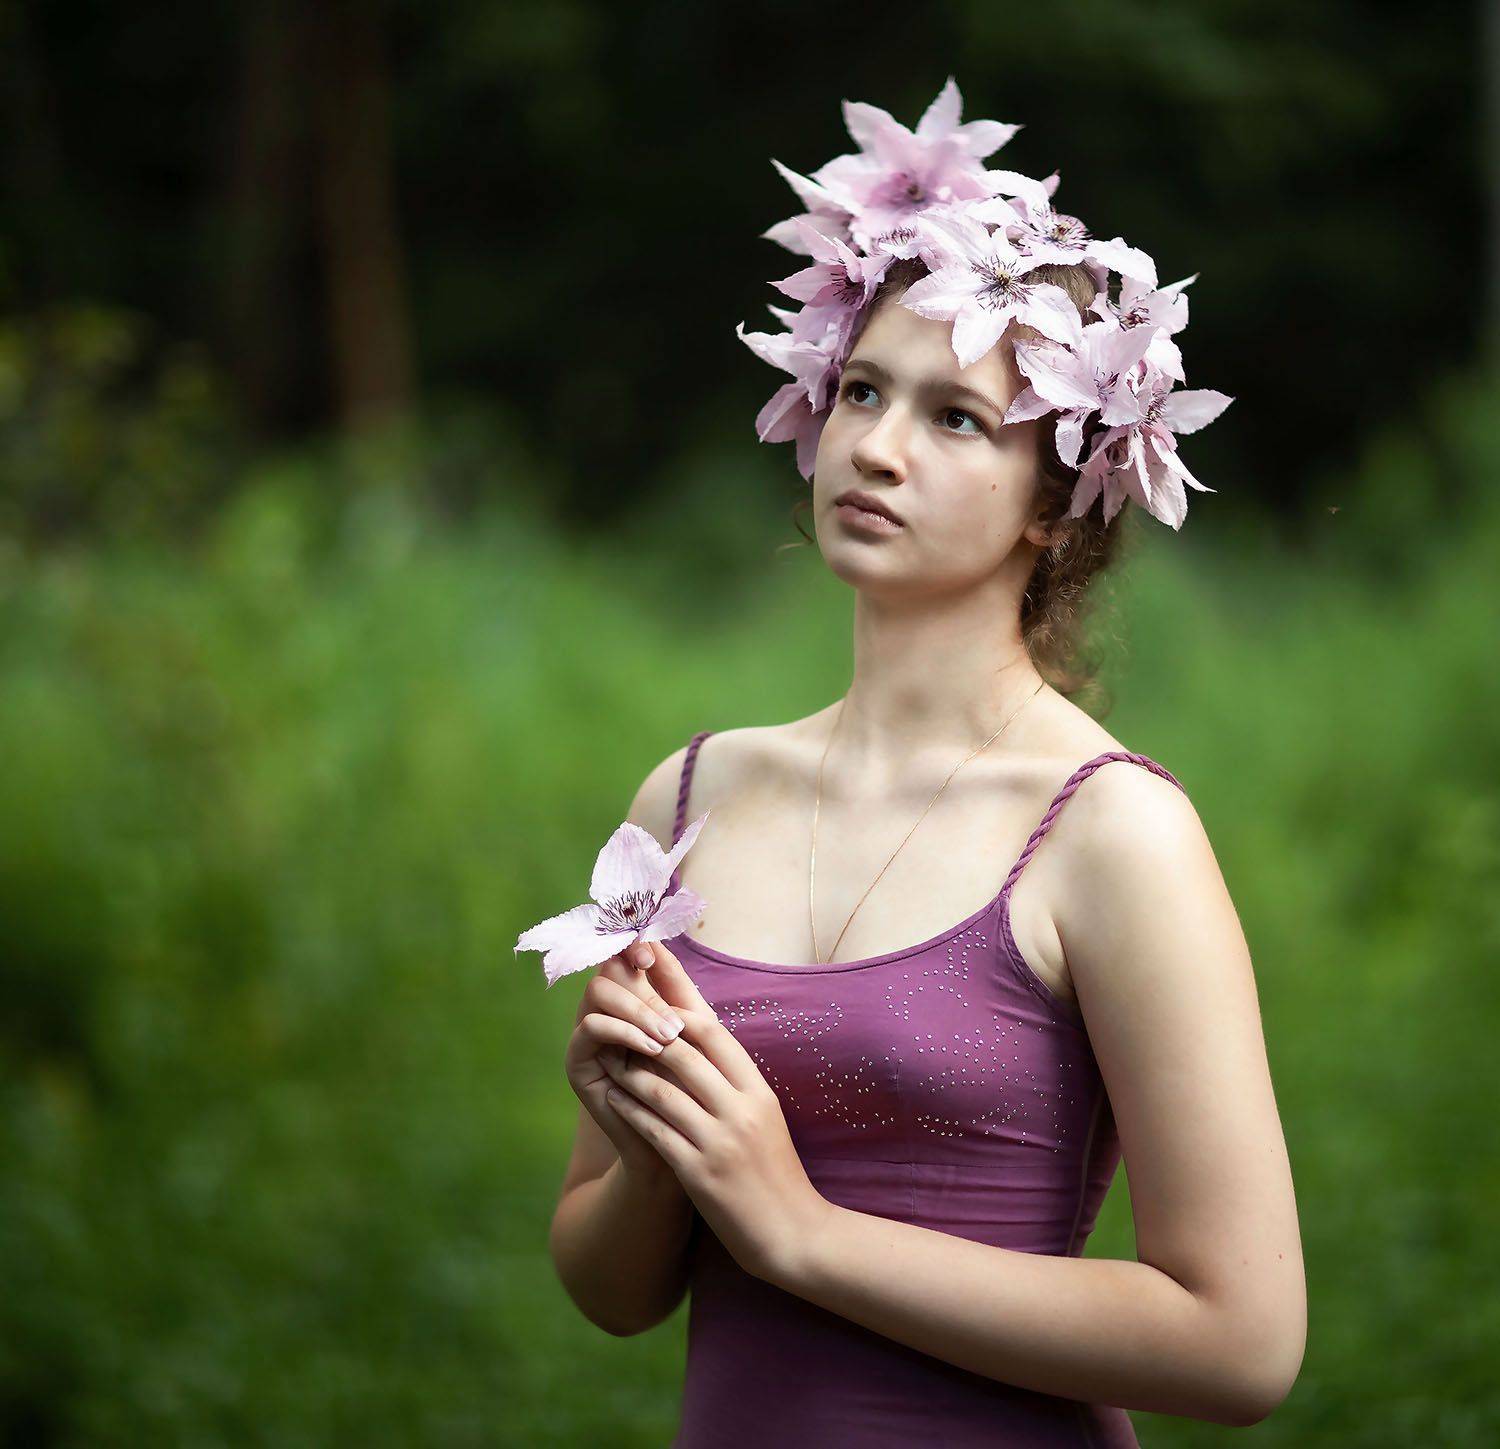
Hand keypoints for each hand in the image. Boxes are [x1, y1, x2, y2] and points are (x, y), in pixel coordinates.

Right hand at [564, 942, 695, 1185]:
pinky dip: (623, 1032)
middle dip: (643, 989)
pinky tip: (651, 1048)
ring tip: (669, 1038)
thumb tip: (658, 943)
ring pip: (598, 993)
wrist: (679, 1136)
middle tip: (675, 1024)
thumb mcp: (691, 1030)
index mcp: (631, 995)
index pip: (620, 953)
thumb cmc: (690, 1081)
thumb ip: (675, 989)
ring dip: (637, 1011)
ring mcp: (588, 1033)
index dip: (629, 944)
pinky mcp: (578, 1060)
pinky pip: (591, 1027)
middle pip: (607, 968)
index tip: (650, 955)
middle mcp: (605, 1009)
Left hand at [595, 944, 832, 1285]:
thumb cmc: (776, 1172)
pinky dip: (629, 1111)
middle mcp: (741, 1109)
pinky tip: (612, 1101)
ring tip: (609, 1059)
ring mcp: (719, 1142)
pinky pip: (653, 1130)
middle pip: (683, 1052)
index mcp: (758, 1091)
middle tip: (619, 1022)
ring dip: (629, 1071)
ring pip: (662, 1089)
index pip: (714, 1032)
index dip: (678, 1010)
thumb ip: (737, 1081)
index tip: (653, 999)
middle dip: (646, 1034)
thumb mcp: (766, 1117)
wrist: (793, 1234)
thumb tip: (705, 1039)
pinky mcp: (699, 1174)